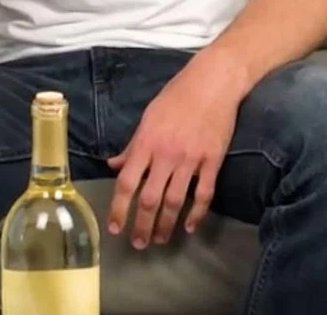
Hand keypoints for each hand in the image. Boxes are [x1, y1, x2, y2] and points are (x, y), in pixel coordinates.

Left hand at [106, 52, 245, 247]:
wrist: (212, 82)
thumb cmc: (176, 96)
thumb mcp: (148, 117)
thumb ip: (132, 145)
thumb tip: (113, 165)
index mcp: (146, 142)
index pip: (127, 182)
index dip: (119, 208)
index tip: (114, 228)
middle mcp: (166, 154)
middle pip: (150, 198)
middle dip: (141, 225)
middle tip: (138, 244)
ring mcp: (191, 158)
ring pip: (176, 201)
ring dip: (166, 225)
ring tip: (160, 239)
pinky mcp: (213, 160)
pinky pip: (204, 193)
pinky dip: (197, 213)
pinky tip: (190, 226)